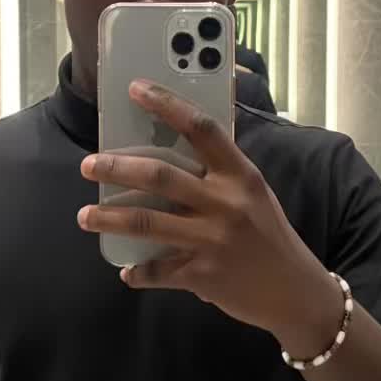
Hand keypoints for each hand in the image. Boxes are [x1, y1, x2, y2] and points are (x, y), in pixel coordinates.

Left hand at [78, 79, 342, 346]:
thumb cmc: (268, 235)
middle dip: (116, 168)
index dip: (167, 105)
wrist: (295, 291)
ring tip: (85, 215)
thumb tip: (168, 153)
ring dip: (109, 218)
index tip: (136, 89)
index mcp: (240, 175)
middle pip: (160, 176)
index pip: (201, 128)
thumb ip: (219, 174)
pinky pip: (158, 271)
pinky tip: (127, 271)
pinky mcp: (203, 275)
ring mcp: (213, 240)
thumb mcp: (253, 194)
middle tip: (89, 165)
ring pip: (147, 223)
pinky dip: (138, 272)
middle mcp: (226, 203)